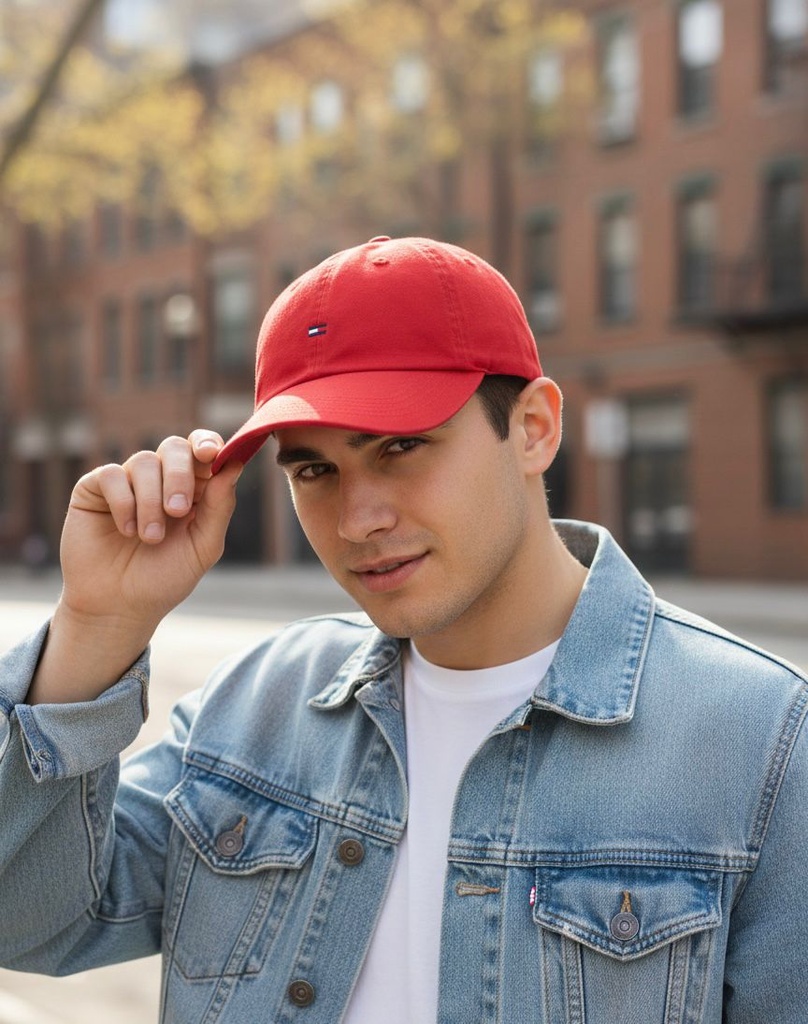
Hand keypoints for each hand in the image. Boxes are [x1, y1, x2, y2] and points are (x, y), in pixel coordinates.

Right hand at [28, 432, 241, 703]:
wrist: (119, 607)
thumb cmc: (165, 578)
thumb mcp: (203, 547)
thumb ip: (220, 506)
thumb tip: (235, 464)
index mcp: (193, 488)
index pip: (203, 450)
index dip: (208, 444)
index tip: (210, 455)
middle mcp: (161, 479)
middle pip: (175, 448)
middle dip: (179, 476)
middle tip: (177, 511)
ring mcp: (128, 481)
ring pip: (144, 461)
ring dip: (150, 501)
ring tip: (150, 538)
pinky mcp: (95, 488)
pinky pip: (112, 474)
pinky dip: (123, 502)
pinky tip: (126, 530)